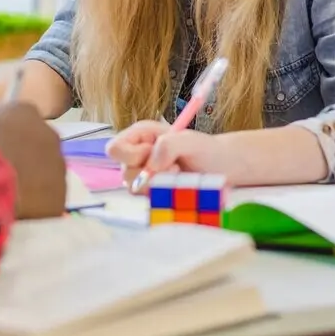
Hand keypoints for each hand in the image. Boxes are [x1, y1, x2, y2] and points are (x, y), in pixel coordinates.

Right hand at [0, 102, 66, 218]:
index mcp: (24, 112)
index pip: (20, 122)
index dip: (5, 139)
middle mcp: (48, 134)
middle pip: (36, 149)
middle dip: (20, 162)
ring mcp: (57, 167)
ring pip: (44, 177)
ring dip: (27, 185)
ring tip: (1, 198)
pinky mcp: (58, 198)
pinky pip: (45, 203)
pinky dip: (32, 209)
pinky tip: (10, 213)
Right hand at [105, 121, 230, 187]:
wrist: (220, 166)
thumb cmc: (205, 148)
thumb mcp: (190, 140)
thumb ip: (170, 145)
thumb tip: (152, 164)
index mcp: (140, 136)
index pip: (114, 148)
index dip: (130, 155)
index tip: (152, 154)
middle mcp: (137, 155)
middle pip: (125, 172)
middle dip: (151, 172)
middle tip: (174, 166)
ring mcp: (144, 175)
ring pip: (135, 188)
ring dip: (159, 184)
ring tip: (178, 174)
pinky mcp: (152, 191)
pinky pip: (148, 199)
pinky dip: (164, 194)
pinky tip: (177, 185)